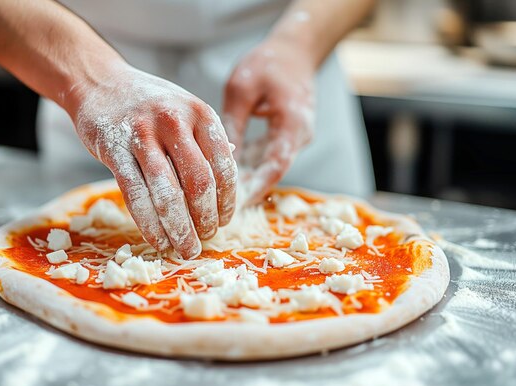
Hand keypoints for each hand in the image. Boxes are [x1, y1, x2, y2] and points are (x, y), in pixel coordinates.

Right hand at [68, 62, 236, 258]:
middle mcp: (175, 121)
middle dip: (205, 219)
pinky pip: (135, 194)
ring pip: (167, 193)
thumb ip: (208, 141)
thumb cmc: (148, 103)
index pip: (224, 166)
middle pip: (199, 183)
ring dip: (179, 228)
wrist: (99, 81)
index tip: (224, 222)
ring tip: (185, 248)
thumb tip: (230, 180)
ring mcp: (143, 134)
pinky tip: (158, 239)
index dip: (227, 201)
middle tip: (205, 240)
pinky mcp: (114, 149)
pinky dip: (149, 224)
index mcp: (201, 113)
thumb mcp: (187, 109)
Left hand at [223, 39, 315, 203]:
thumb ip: (231, 122)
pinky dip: (250, 164)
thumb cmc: (269, 62)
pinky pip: (268, 156)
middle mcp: (299, 136)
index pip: (276, 167)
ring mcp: (295, 138)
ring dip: (247, 178)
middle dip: (247, 189)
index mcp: (292, 124)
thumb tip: (216, 158)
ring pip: (270, 166)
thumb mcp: (240, 87)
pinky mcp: (287, 136)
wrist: (296, 50)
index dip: (256, 188)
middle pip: (273, 171)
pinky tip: (226, 172)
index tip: (234, 205)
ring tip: (217, 193)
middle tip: (217, 204)